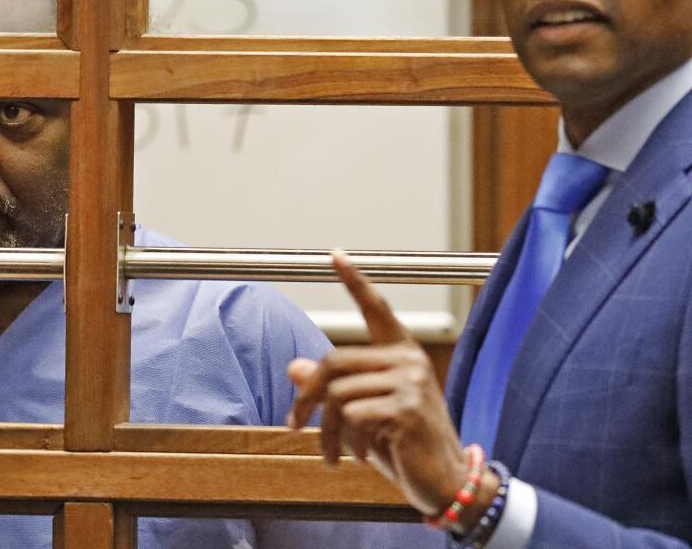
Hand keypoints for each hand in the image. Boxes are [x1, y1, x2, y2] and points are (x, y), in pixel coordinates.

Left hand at [287, 250, 468, 516]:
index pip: (376, 309)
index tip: (335, 255)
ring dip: (327, 431)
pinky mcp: (409, 408)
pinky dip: (346, 442)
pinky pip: (353, 416)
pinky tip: (358, 458)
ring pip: (338, 394)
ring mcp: (411, 382)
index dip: (355, 281)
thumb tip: (294, 367)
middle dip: (307, 397)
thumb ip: (334, 390)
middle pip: (334, 362)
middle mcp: (409, 360)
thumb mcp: (362, 416)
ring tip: (332, 454)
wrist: (444, 483)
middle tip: (293, 425)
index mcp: (400, 354)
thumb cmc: (404, 447)